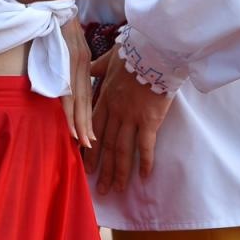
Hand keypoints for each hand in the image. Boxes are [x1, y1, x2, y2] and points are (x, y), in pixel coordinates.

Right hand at [60, 18, 94, 149]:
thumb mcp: (69, 44)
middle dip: (87, 124)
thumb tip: (65, 79)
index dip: (88, 114)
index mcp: (82, 62)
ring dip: (80, 122)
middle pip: (84, 100)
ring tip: (84, 141)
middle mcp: (81, 65)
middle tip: (92, 146)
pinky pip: (66, 91)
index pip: (86, 93)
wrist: (55, 4)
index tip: (91, 133)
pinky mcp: (64, 63)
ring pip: (77, 99)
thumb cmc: (56, 23)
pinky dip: (69, 110)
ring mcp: (72, 64)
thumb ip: (69, 61)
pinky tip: (71, 123)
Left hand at [88, 52, 172, 194]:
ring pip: (122, 149)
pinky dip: (144, 161)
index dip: (89, 148)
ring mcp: (131, 117)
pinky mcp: (149, 120)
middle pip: (106, 145)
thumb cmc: (133, 53)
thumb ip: (98, 67)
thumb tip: (89, 67)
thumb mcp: (109, 59)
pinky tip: (144, 176)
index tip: (85, 164)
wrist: (154, 51)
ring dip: (119, 171)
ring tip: (117, 189)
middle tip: (100, 188)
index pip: (93, 128)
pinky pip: (145, 145)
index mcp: (105, 99)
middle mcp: (116, 112)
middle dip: (103, 168)